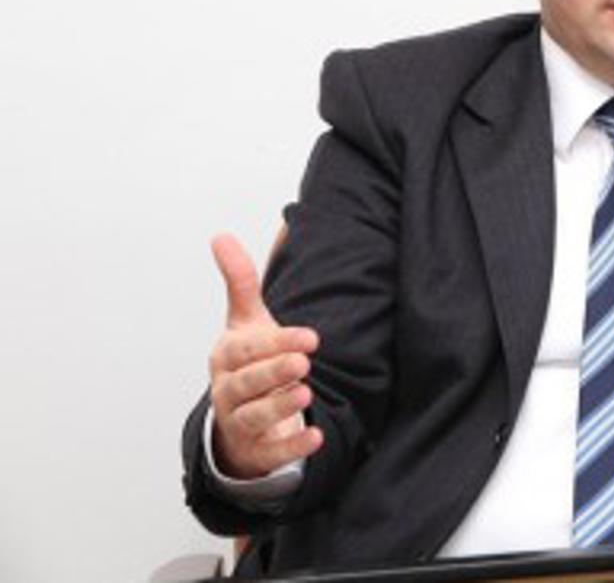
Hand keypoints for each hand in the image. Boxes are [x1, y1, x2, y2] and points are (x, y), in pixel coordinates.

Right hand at [207, 233, 323, 478]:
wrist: (239, 418)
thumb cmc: (248, 362)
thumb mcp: (245, 322)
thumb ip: (239, 283)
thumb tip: (220, 236)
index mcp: (227, 358)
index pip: (246, 351)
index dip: (276, 343)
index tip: (310, 338)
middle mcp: (228, 391)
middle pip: (246, 383)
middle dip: (274, 372)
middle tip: (304, 362)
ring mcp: (239, 424)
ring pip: (254, 417)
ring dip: (279, 408)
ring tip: (306, 393)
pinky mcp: (255, 452)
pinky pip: (271, 453)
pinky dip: (292, 447)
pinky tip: (317, 437)